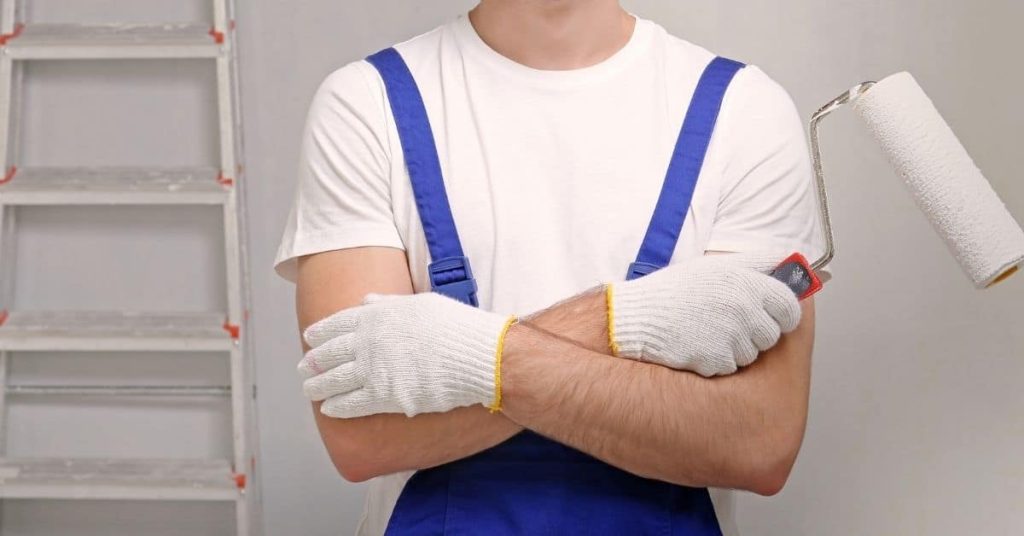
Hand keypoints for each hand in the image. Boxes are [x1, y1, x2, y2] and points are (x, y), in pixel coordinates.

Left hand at [298, 293, 515, 417]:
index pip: (337, 323)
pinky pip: (351, 403)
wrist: (477, 355)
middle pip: (330, 353)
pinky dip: (336, 406)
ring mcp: (373, 370)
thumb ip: (389, 303)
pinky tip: (328, 409)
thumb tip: (367, 299)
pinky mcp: (384, 397)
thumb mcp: (421, 303)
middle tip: (303, 367)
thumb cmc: (455, 326)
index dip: (320, 332)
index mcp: (376, 315)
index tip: (309, 338)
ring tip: (309, 389)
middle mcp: (368, 341)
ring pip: (334, 380)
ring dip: (317, 385)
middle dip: (313, 361)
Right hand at [608, 253, 800, 375]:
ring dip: (735, 348)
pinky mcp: (716, 360)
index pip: (790, 307)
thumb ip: (757, 263)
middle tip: (730, 323)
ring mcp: (731, 337)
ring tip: (709, 331)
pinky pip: (730, 367)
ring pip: (751, 354)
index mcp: (748, 284)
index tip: (776, 316)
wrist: (640, 316)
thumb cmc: (676, 290)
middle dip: (756, 333)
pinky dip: (717, 361)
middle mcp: (744, 310)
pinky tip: (698, 345)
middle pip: (771, 335)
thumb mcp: (716, 265)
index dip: (784, 314)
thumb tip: (790, 260)